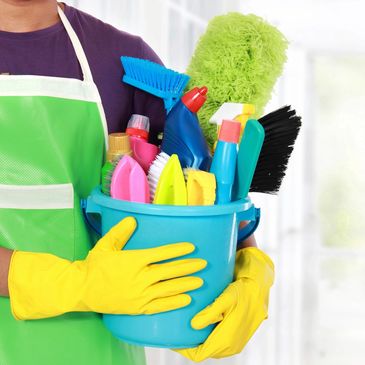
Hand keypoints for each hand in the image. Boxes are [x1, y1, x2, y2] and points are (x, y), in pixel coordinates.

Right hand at [9, 217, 206, 319]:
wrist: (82, 290)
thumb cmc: (94, 265)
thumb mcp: (105, 245)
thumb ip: (120, 232)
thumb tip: (133, 219)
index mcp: (134, 260)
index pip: (161, 253)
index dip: (177, 250)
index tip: (191, 247)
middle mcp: (140, 277)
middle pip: (169, 271)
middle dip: (188, 266)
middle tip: (203, 264)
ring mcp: (140, 294)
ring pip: (168, 288)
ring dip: (185, 284)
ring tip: (200, 281)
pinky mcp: (138, 308)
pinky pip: (160, 306)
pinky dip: (174, 302)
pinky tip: (186, 300)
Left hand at [175, 247, 273, 361]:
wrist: (261, 283)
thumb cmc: (245, 289)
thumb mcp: (228, 297)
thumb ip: (211, 312)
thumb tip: (194, 326)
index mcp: (229, 340)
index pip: (200, 353)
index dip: (184, 348)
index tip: (170, 337)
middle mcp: (231, 344)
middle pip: (202, 350)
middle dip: (188, 342)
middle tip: (172, 327)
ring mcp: (234, 340)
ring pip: (209, 345)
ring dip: (195, 337)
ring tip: (181, 323)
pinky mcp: (235, 332)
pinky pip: (215, 338)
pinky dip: (204, 333)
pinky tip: (195, 321)